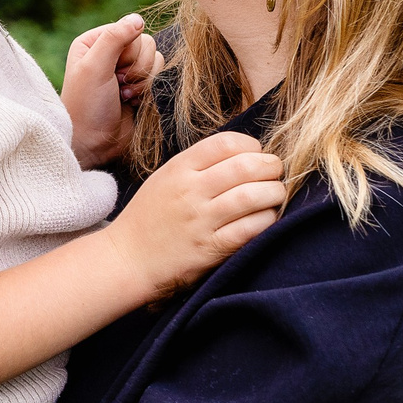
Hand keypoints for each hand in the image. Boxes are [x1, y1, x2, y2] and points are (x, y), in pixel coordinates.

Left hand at [62, 13, 161, 166]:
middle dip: (135, 68)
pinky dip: (148, 89)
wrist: (94, 142)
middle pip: (146, 43)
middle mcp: (111, 52)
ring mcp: (127, 69)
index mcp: (94, 42)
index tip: (111, 71)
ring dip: (142, 81)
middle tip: (117, 85)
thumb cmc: (87, 106)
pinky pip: (159, 74)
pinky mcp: (140, 85)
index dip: (127, 52)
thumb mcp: (94, 67)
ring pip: (156, 58)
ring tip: (123, 95)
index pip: (129, 29)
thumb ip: (115, 38)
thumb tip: (137, 18)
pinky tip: (132, 101)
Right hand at [100, 129, 285, 297]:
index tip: (256, 155)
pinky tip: (266, 218)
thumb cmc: (150, 217)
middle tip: (275, 173)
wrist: (128, 258)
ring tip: (275, 195)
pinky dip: (267, 220)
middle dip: (271, 167)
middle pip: (246, 166)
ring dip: (274, 193)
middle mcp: (190, 191)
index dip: (251, 146)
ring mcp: (201, 221)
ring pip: (253, 196)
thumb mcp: (166, 178)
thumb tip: (246, 154)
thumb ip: (199, 164)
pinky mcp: (210, 249)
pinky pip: (251, 229)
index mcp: (178, 169)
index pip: (226, 143)